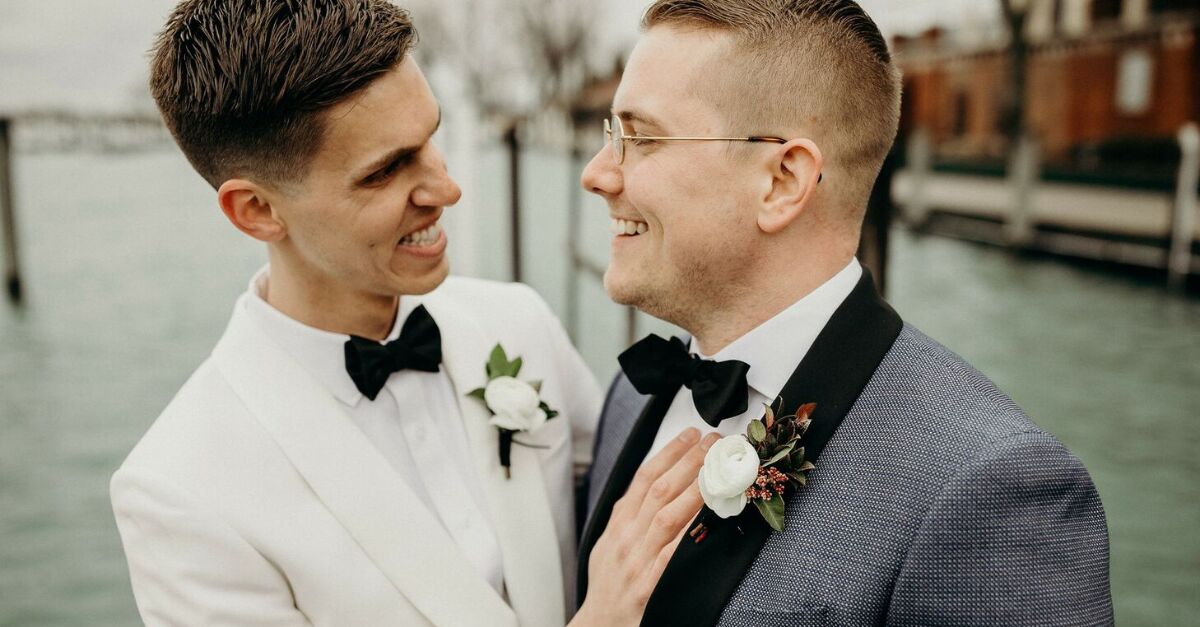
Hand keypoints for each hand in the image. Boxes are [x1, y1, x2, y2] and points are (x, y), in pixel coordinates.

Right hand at [570, 428, 717, 626]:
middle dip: (689, 461)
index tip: (690, 434)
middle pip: (660, 490)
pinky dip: (689, 534)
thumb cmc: (608, 583)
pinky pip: (672, 555)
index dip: (669, 453)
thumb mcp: (609, 542)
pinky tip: (709, 517)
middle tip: (715, 441)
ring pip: (667, 516)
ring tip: (719, 469)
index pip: (644, 478)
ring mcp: (638, 560)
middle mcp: (627, 537)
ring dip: (695, 488)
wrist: (599, 624)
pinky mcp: (649, 586)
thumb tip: (653, 483)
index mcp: (618, 524)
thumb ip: (629, 515)